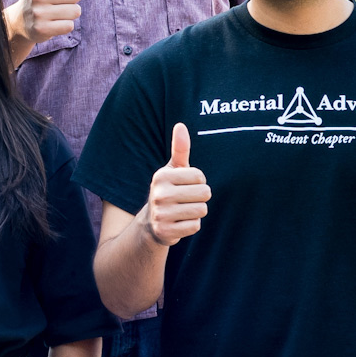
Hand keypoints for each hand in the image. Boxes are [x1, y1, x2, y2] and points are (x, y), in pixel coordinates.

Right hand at [137, 124, 207, 246]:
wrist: (151, 223)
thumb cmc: (168, 190)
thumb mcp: (173, 170)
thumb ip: (180, 149)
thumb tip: (181, 125)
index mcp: (161, 176)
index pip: (200, 176)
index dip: (198, 182)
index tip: (185, 185)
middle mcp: (159, 194)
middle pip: (204, 193)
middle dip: (200, 197)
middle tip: (186, 200)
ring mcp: (161, 214)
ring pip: (201, 210)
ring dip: (196, 212)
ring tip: (183, 211)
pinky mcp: (166, 231)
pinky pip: (195, 226)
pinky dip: (191, 225)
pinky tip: (180, 223)